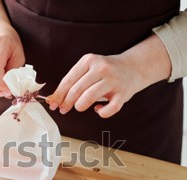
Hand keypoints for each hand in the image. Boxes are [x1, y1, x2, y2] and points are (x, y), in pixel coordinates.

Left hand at [47, 35, 171, 117]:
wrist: (134, 67)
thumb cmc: (105, 71)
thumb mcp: (88, 69)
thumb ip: (73, 82)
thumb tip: (53, 99)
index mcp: (89, 61)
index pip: (68, 80)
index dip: (58, 95)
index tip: (53, 104)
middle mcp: (101, 68)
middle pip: (76, 90)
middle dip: (67, 103)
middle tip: (63, 109)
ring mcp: (113, 80)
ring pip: (89, 98)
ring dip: (80, 106)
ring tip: (80, 107)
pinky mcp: (123, 93)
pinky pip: (109, 109)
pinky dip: (101, 113)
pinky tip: (99, 109)